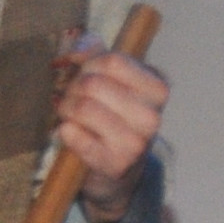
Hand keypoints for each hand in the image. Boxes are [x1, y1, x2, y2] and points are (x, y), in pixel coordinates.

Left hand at [55, 44, 166, 220]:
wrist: (118, 171)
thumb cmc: (111, 117)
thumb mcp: (112, 79)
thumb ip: (95, 52)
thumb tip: (76, 51)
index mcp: (158, 89)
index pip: (113, 61)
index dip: (90, 65)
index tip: (87, 76)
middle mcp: (152, 117)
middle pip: (93, 83)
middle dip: (73, 88)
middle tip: (73, 99)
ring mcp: (135, 143)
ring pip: (83, 107)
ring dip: (66, 109)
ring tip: (70, 116)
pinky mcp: (114, 164)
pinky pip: (75, 135)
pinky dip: (65, 131)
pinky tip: (71, 134)